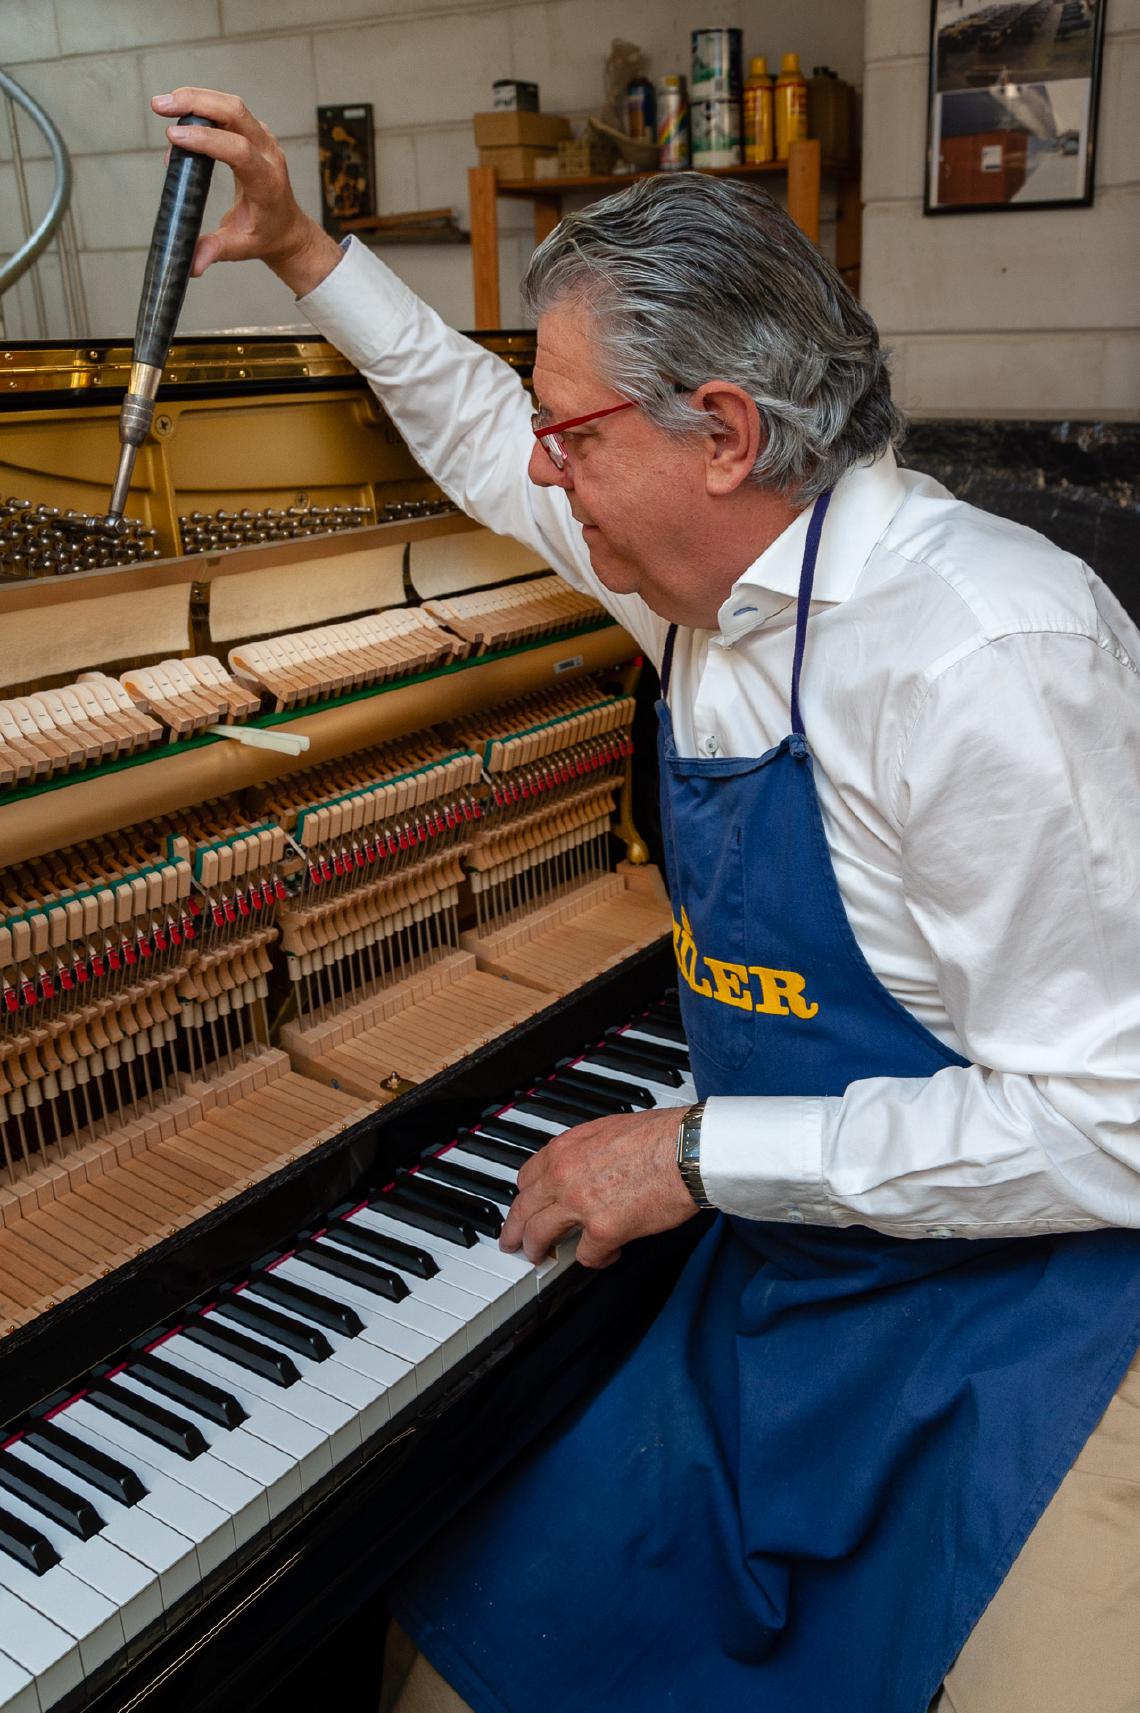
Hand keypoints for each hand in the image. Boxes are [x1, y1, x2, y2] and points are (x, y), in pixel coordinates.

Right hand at [150, 87, 342, 294]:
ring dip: (196, 98)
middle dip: (197, 103)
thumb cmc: (265, 236)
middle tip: (161, 106)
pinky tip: (180, 112)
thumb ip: (215, 251)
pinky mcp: (254, 133)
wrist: (288, 228)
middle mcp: (268, 154)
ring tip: (163, 105)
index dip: (206, 141)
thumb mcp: (240, 248)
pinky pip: (229, 110)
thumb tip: (191, 266)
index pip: (239, 150)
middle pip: (235, 112)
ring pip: (231, 105)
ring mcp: (263, 139)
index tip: (174, 138)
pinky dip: (203, 105)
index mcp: (267, 182)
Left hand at [499, 1107, 700, 1270]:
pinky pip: (585, 1256)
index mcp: (565, 1149)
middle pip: (523, 1210)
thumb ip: (585, 1151)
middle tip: (512, 1243)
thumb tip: (583, 1167)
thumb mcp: (608, 1130)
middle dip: (514, 1231)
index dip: (524, 1198)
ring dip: (539, 1250)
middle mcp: (564, 1175)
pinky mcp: (603, 1230)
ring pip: (540, 1236)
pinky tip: (607, 1255)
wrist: (686, 1150)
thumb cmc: (661, 1136)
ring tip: (544, 1258)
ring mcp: (580, 1204)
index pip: (527, 1178)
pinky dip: (595, 1260)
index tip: (525, 1207)